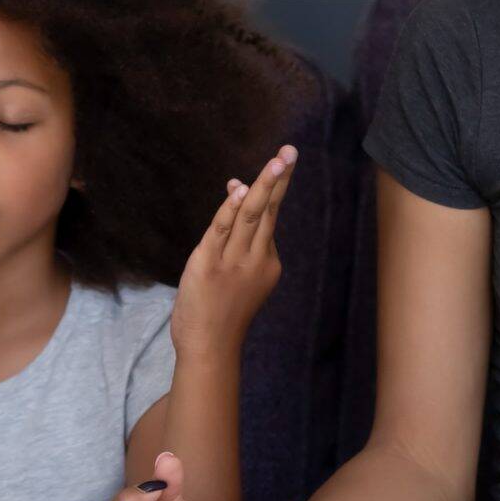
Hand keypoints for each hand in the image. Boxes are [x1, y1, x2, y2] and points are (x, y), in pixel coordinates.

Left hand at [170, 144, 296, 359]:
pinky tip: (241, 189)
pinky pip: (222, 230)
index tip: (275, 163)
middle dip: (279, 178)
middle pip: (269, 210)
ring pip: (251, 215)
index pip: (268, 218)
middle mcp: (255, 259)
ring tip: (278, 161)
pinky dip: (232, 208)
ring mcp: (233, 262)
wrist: (209, 349)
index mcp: (267, 263)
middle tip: (291, 151)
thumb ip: (235, 238)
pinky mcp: (208, 265)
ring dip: (264, 185)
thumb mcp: (234, 276)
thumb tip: (236, 194)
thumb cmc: (220, 314)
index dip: (268, 188)